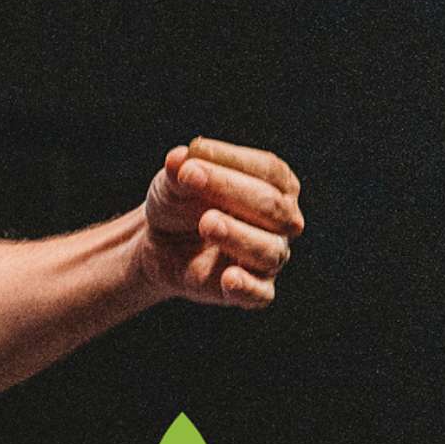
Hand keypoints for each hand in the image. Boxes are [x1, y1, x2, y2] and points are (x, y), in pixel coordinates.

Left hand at [138, 136, 302, 309]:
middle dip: (231, 190)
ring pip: (269, 250)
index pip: (269, 170)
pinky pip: (261, 293)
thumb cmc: (181, 200)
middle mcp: (282, 220)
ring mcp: (270, 255)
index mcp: (275, 184)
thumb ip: (179, 171)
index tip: (195, 150)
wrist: (161, 241)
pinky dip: (247, 286)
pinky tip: (228, 278)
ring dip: (237, 235)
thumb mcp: (174, 180)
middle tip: (192, 178)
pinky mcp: (254, 289)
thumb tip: (179, 160)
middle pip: (273, 206)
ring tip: (205, 223)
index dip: (234, 159)